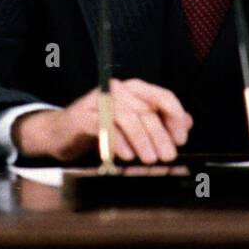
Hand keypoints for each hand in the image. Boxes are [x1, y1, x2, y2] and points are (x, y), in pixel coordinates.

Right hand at [12, 79, 191, 163]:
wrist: (61, 133)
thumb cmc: (101, 129)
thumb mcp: (134, 125)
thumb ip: (160, 121)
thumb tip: (187, 122)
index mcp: (134, 89)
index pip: (162, 97)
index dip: (175, 118)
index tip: (180, 139)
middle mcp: (118, 90)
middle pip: (146, 110)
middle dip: (160, 135)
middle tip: (167, 156)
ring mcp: (99, 101)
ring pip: (128, 117)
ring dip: (142, 139)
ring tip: (149, 159)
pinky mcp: (83, 116)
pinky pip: (104, 126)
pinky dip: (118, 142)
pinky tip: (126, 155)